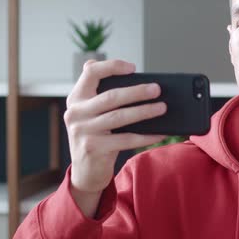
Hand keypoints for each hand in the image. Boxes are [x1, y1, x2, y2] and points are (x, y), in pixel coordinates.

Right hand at [64, 59, 166, 215]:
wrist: (84, 171)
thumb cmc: (96, 135)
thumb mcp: (92, 113)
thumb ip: (102, 93)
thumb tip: (134, 75)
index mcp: (76, 98)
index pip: (91, 72)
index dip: (112, 66)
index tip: (133, 68)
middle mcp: (75, 113)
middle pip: (111, 96)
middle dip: (137, 92)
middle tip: (157, 89)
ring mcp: (82, 131)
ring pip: (119, 117)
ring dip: (144, 111)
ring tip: (162, 108)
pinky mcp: (93, 148)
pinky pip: (126, 139)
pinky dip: (146, 136)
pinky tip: (160, 133)